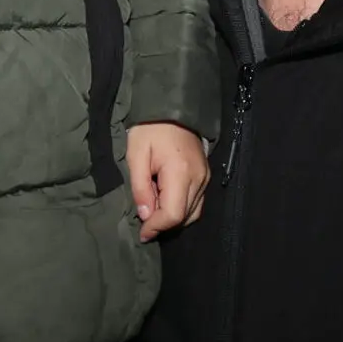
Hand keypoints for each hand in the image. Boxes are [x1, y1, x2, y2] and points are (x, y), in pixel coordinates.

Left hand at [128, 122, 208, 241]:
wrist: (173, 109)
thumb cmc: (150, 129)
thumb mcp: (136, 155)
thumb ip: (140, 187)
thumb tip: (145, 215)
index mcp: (180, 172)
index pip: (173, 214)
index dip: (157, 227)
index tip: (142, 233)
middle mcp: (198, 178)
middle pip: (185, 217)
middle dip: (163, 224)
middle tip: (144, 220)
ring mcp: (205, 178)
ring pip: (193, 213)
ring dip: (172, 218)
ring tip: (153, 210)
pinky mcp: (206, 176)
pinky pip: (196, 202)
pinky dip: (181, 209)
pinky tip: (165, 201)